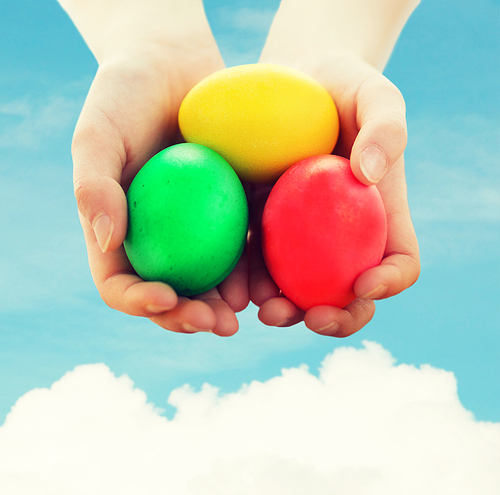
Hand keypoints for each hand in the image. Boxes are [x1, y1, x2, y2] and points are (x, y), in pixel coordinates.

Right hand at [71, 21, 248, 335]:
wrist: (173, 66)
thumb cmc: (127, 95)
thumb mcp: (99, 133)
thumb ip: (93, 185)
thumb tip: (106, 240)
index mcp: (119, 232)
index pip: (120, 282)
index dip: (139, 301)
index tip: (166, 298)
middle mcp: (156, 239)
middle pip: (168, 294)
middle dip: (190, 317)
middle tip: (219, 324)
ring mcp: (194, 230)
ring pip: (208, 281)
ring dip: (226, 304)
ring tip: (249, 311)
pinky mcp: (228, 212)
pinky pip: (240, 247)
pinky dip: (253, 268)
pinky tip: (270, 276)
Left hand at [250, 54, 419, 336]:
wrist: (294, 82)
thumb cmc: (341, 88)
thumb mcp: (374, 94)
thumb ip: (386, 128)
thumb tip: (369, 174)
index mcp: (378, 215)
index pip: (399, 260)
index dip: (390, 282)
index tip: (365, 283)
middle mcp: (342, 236)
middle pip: (348, 292)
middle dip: (334, 317)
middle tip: (310, 316)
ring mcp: (301, 237)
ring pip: (298, 289)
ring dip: (284, 309)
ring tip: (263, 309)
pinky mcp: (262, 227)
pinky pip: (256, 263)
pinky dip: (247, 281)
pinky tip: (232, 286)